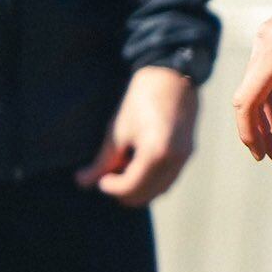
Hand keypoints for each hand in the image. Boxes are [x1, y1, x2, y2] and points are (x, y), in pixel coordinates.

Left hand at [78, 66, 200, 207]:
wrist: (171, 76)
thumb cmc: (141, 100)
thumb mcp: (117, 131)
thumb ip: (101, 160)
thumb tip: (82, 182)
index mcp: (156, 153)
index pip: (130, 187)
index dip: (109, 186)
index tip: (98, 178)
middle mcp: (175, 160)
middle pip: (146, 195)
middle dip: (124, 190)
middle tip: (108, 175)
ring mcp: (185, 158)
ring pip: (159, 190)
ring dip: (139, 186)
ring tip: (123, 167)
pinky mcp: (188, 153)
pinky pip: (169, 179)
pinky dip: (152, 179)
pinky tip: (138, 162)